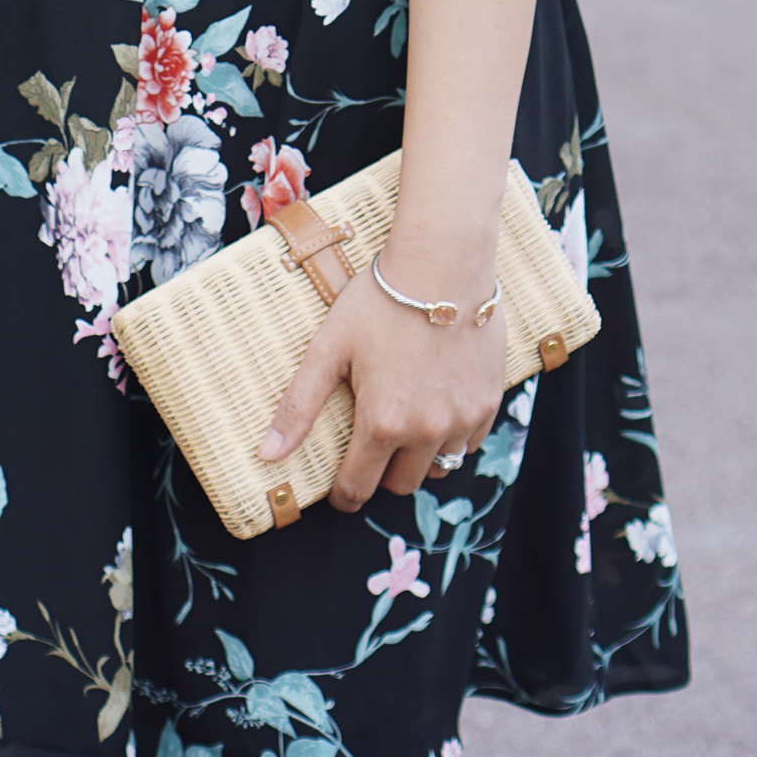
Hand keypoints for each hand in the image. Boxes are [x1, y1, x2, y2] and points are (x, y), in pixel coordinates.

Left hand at [258, 260, 508, 508]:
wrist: (444, 263)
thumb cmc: (380, 300)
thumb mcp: (329, 347)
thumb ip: (299, 405)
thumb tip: (267, 454)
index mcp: (383, 423)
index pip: (358, 488)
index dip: (343, 493)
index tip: (339, 486)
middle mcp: (427, 431)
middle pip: (400, 485)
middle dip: (382, 472)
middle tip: (372, 440)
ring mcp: (462, 419)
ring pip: (439, 467)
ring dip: (419, 456)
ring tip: (406, 420)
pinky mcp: (489, 402)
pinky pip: (469, 442)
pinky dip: (452, 435)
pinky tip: (436, 403)